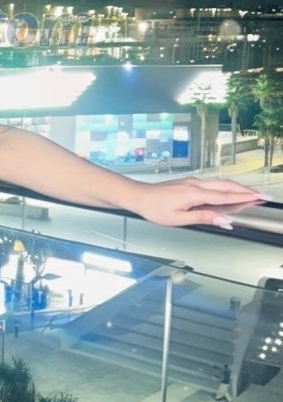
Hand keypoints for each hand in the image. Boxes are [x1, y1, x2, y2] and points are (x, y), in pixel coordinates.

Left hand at [131, 177, 270, 229]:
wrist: (139, 196)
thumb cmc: (155, 208)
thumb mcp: (178, 219)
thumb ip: (203, 217)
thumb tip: (224, 220)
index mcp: (195, 194)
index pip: (225, 196)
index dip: (244, 198)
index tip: (259, 198)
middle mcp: (196, 184)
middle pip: (227, 186)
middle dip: (246, 190)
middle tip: (262, 195)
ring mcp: (193, 182)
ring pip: (220, 183)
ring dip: (237, 188)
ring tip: (251, 194)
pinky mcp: (190, 182)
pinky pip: (213, 183)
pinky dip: (226, 187)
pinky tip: (230, 192)